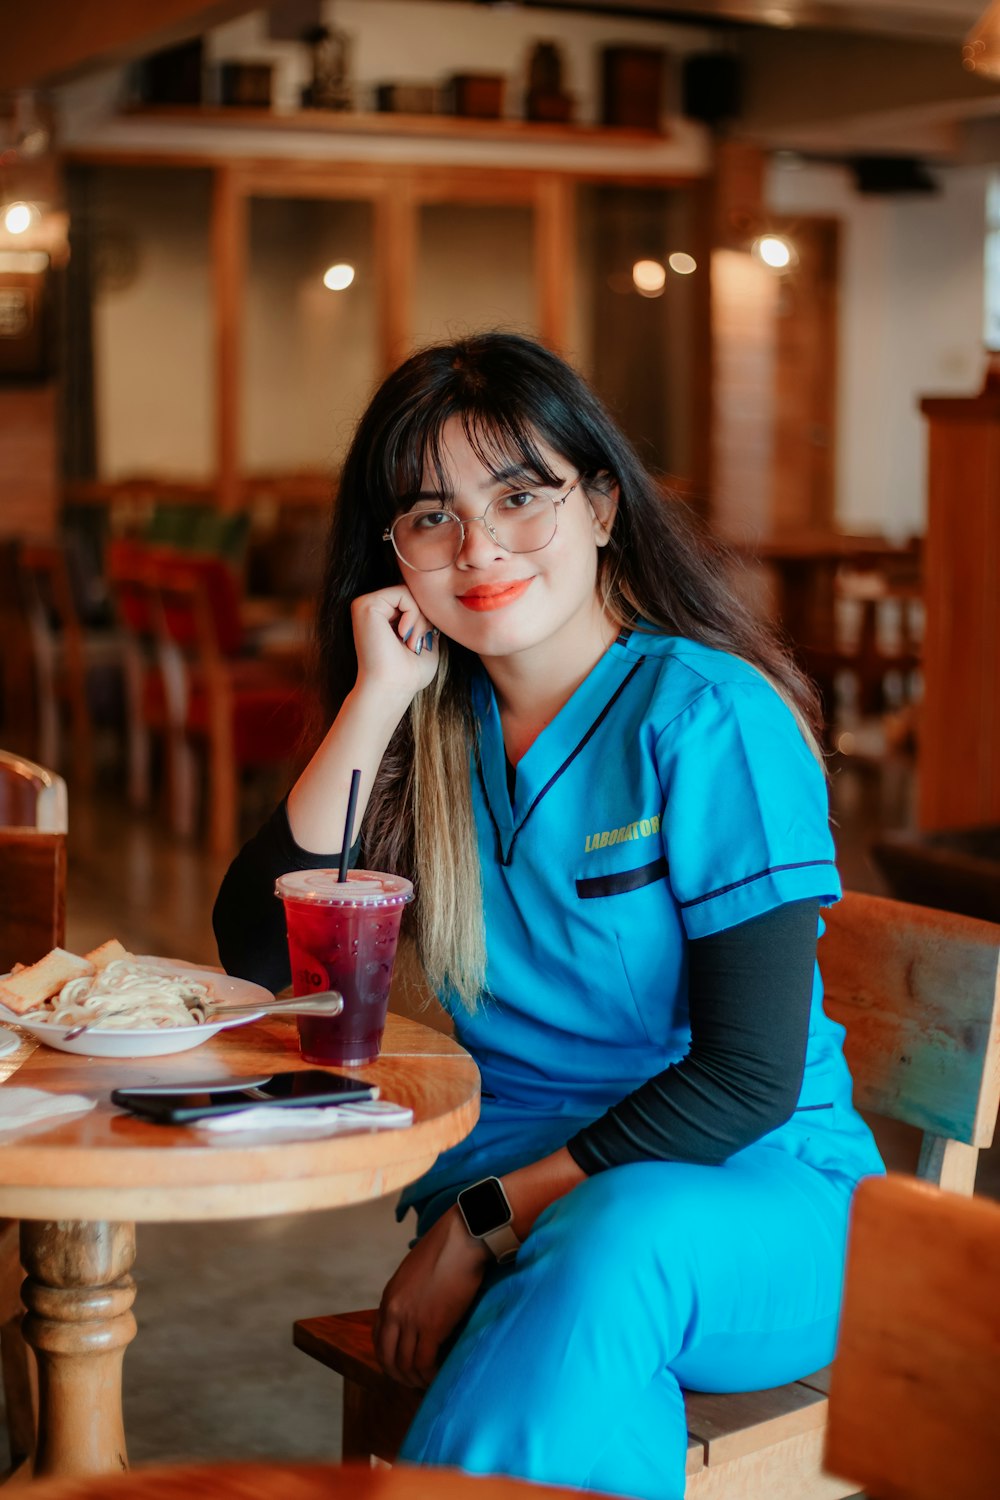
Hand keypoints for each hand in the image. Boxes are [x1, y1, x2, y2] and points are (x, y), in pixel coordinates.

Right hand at [351, 585, 440, 701]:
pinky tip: (404, 635)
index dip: (426, 619)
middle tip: (416, 644)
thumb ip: (427, 621)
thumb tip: (437, 605)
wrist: (392, 688)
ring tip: (411, 643)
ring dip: (420, 619)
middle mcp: (370, 608)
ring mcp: (365, 604)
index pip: (413, 601)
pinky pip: (403, 593)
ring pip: (409, 592)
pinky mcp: (365, 604)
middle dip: (424, 618)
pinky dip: (413, 614)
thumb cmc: (408, 674)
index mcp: (380, 617)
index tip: (421, 644)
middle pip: (412, 594)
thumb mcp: (425, 642)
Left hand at [374, 1207, 488, 1388]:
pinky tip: (438, 1376)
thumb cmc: (445, 1250)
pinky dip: (430, 1375)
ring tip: (428, 1382)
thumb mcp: (414, 1273)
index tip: (400, 1365)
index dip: (387, 1357)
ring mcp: (412, 1320)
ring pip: (406, 1363)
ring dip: (415, 1378)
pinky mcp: (432, 1326)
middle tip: (413, 1382)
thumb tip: (418, 1312)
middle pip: (387, 1357)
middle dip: (398, 1375)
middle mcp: (394, 1311)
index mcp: (389, 1298)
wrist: (461, 1240)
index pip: (378, 1338)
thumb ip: (409, 1295)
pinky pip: (425, 1362)